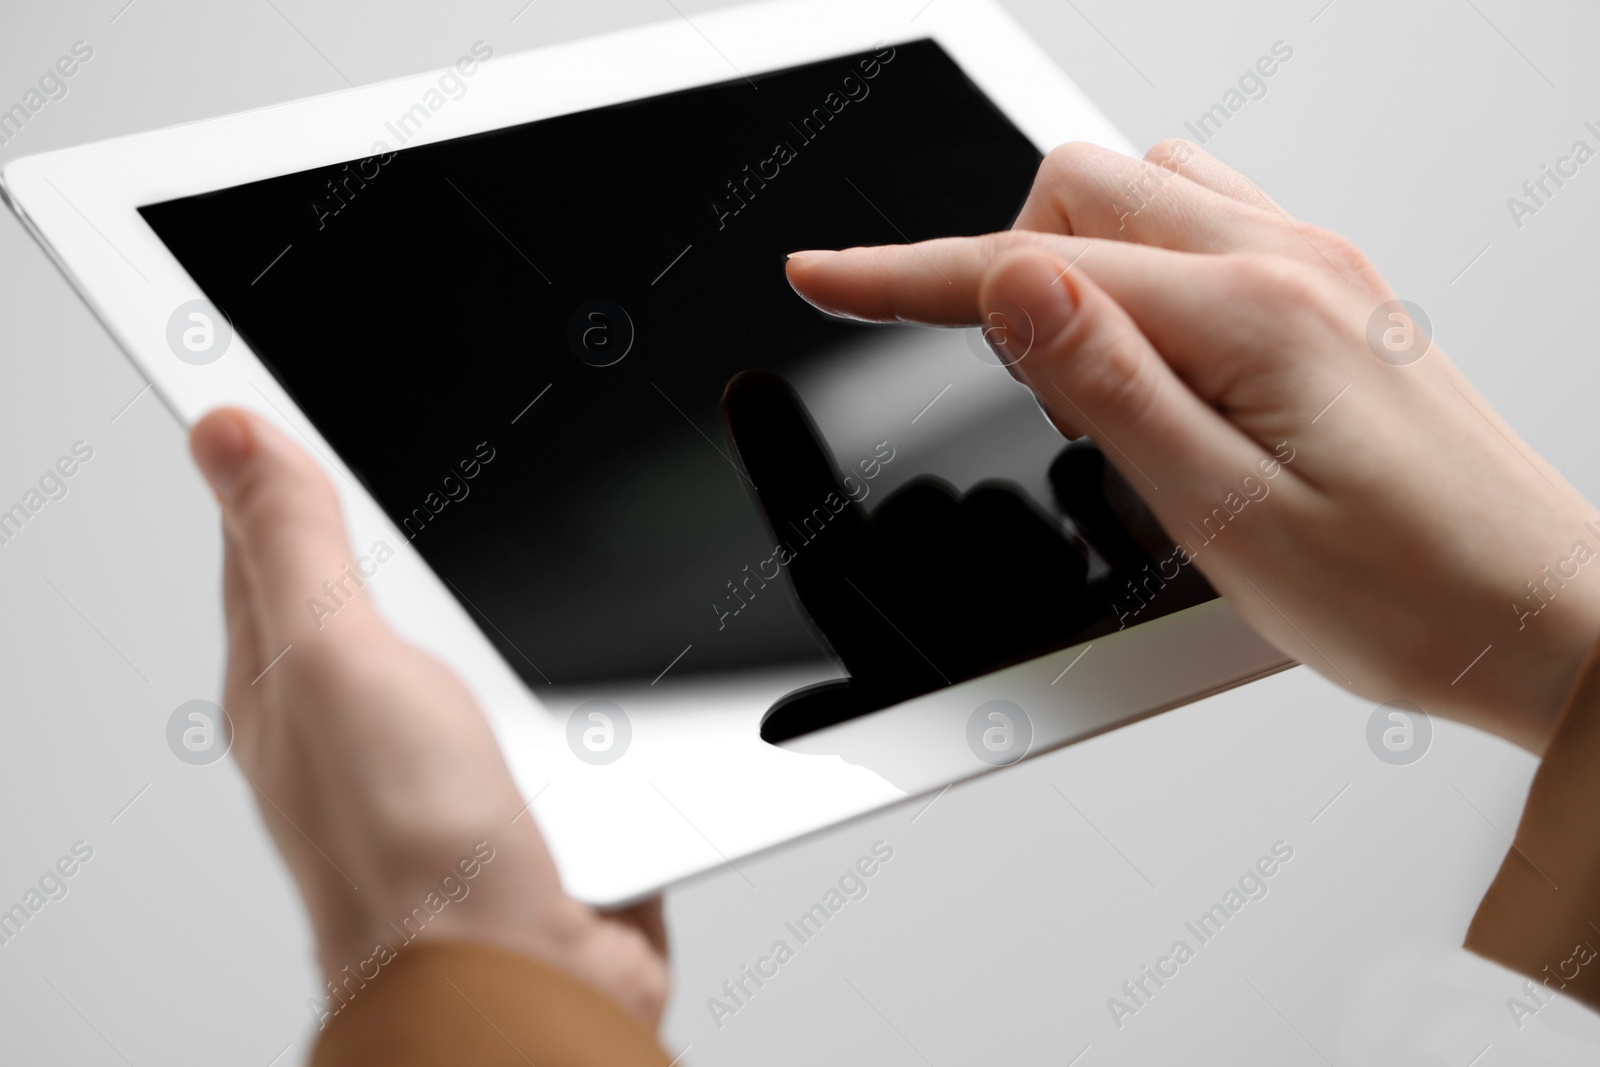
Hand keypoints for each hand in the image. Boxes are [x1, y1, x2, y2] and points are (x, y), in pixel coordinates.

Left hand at [189, 408, 667, 1024]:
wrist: (522, 961)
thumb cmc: (409, 849)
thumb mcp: (332, 657)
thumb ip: (293, 543)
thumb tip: (224, 431)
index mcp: (288, 674)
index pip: (260, 540)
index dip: (268, 462)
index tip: (270, 396)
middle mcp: (357, 706)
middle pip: (360, 576)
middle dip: (379, 509)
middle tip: (368, 440)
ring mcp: (441, 739)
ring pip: (454, 625)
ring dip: (476, 585)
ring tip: (462, 516)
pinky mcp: (520, 768)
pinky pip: (526, 684)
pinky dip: (542, 655)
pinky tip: (557, 634)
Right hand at [785, 140, 1599, 751]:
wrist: (1539, 616)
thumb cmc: (1406, 593)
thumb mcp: (1225, 516)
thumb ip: (1109, 385)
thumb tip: (1010, 284)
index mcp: (1251, 312)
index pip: (1030, 266)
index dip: (905, 277)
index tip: (823, 279)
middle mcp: (1288, 259)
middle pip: (1079, 186)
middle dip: (1004, 265)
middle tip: (1022, 389)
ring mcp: (1316, 265)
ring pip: (1141, 189)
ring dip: (1077, 258)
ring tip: (1092, 380)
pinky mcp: (1330, 291)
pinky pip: (1204, 221)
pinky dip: (1143, 263)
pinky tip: (1157, 353)